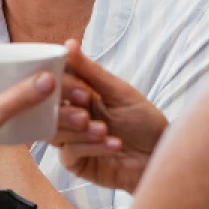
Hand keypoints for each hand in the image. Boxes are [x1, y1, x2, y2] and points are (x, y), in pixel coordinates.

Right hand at [52, 39, 167, 193]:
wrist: (161, 155)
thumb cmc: (145, 122)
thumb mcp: (121, 93)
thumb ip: (92, 72)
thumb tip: (68, 45)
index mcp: (78, 95)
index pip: (54, 84)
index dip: (60, 85)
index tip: (80, 89)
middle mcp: (71, 117)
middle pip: (47, 111)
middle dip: (65, 111)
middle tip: (86, 112)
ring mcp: (71, 140)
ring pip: (55, 132)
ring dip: (80, 131)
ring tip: (104, 130)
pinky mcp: (77, 163)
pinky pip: (70, 153)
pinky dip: (91, 147)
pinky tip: (114, 144)